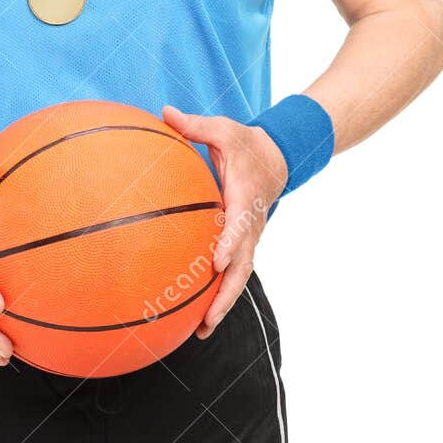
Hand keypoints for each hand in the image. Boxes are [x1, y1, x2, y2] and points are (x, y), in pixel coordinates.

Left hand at [161, 106, 287, 338]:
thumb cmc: (245, 144)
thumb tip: (164, 112)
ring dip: (223, 304)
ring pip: (239, 277)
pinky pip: (233, 273)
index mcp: (244, 198)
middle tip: (208, 318)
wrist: (278, 158)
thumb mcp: (223, 129)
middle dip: (226, 294)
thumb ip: (194, 125)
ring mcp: (249, 238)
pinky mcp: (243, 245)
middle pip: (242, 266)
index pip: (239, 225)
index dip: (229, 243)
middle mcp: (250, 225)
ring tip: (202, 331)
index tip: (215, 261)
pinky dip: (219, 294)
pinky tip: (198, 316)